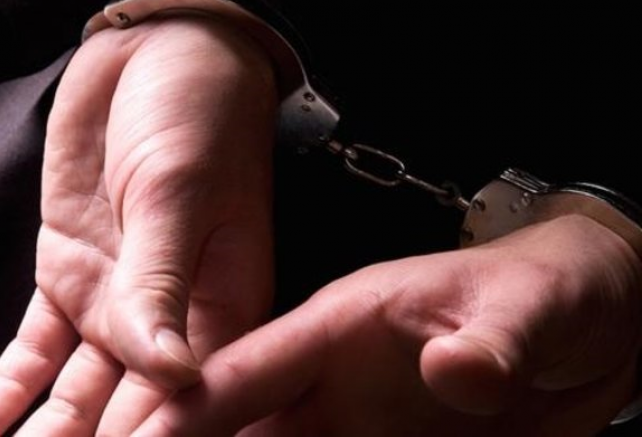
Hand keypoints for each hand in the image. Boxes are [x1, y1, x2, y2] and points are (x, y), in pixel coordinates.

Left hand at [0, 16, 277, 435]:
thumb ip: (164, 285)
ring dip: (50, 434)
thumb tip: (173, 376)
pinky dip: (9, 386)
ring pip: (79, 390)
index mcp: (224, 304)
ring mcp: (115, 301)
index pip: (193, 399)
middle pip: (134, 409)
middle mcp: (170, 315)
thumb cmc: (195, 114)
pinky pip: (36, 346)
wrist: (151, 57)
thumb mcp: (179, 196)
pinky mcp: (69, 277)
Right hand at [134, 215, 641, 435]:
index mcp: (343, 325)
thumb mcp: (526, 306)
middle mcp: (335, 380)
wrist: (596, 327)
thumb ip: (489, 339)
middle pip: (240, 424)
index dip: (185, 403)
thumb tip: (457, 373)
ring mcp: (358, 424)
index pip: (247, 365)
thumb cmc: (546, 291)